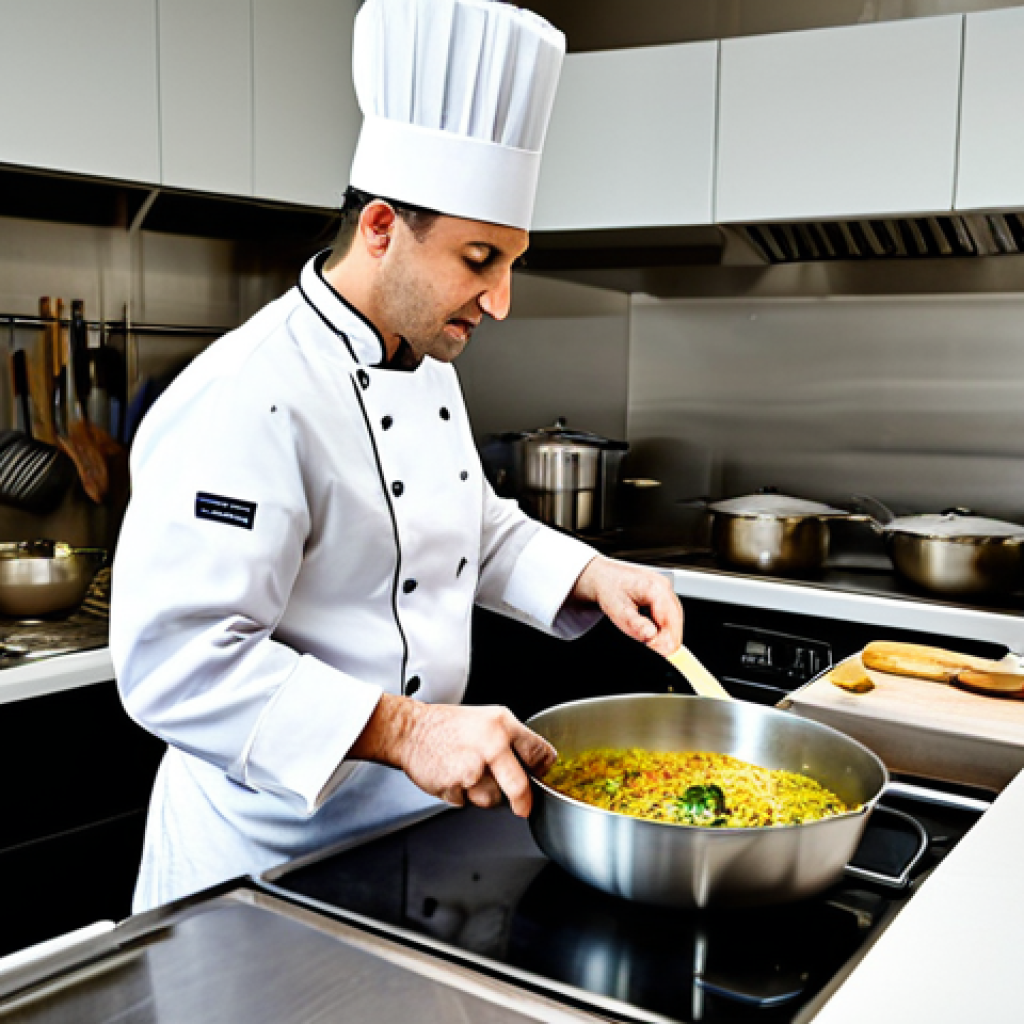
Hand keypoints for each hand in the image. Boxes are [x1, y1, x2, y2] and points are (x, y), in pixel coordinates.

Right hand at [352, 698, 555, 816]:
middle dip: (524, 801)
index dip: (544, 766)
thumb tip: (535, 762)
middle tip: (524, 807)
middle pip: (520, 786)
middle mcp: (491, 745)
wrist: (410, 731)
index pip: (538, 750)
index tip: (543, 774)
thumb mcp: (486, 719)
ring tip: (469, 773)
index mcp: (502, 724)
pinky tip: (454, 776)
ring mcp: (472, 768)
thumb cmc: (447, 726)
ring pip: (492, 798)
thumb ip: (510, 739)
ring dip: (484, 793)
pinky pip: (468, 802)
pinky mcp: (455, 786)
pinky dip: (463, 795)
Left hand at [571, 555, 682, 655]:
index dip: (665, 642)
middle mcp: (665, 587)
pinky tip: (650, 630)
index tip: (655, 651)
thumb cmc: (609, 589)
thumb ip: (634, 624)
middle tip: (650, 648)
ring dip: (664, 635)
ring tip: (648, 640)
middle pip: (676, 623)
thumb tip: (651, 636)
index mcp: (655, 588)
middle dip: (665, 640)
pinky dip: (662, 628)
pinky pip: (670, 617)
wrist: (605, 577)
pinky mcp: (665, 597)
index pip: (670, 622)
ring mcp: (667, 591)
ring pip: (675, 621)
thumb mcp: (616, 609)